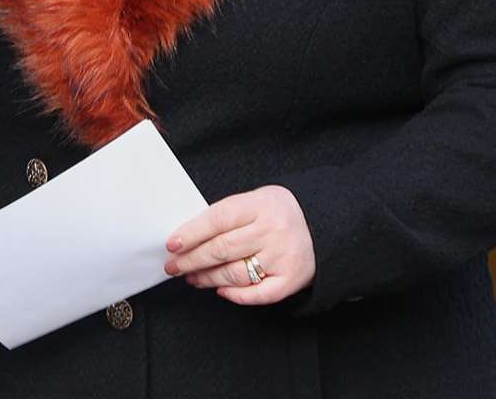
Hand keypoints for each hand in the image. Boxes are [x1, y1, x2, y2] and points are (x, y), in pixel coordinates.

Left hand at [164, 185, 315, 304]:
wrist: (323, 225)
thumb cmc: (278, 212)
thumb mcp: (256, 200)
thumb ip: (227, 215)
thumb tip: (188, 236)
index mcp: (261, 205)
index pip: (218, 219)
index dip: (192, 233)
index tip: (172, 244)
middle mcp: (273, 231)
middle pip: (222, 249)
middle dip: (192, 260)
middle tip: (174, 266)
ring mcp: (283, 257)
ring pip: (235, 274)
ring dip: (208, 278)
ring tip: (193, 277)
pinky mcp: (292, 279)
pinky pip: (258, 294)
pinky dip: (236, 295)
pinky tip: (220, 290)